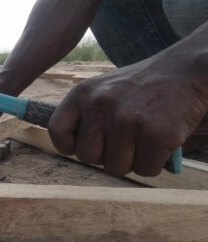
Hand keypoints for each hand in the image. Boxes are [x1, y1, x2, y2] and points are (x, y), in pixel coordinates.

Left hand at [48, 56, 207, 176]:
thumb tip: (70, 149)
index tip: (87, 145)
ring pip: (116, 168)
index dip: (70, 147)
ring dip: (131, 161)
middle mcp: (100, 106)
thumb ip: (84, 114)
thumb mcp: (102, 90)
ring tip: (142, 140)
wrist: (184, 71)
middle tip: (124, 141)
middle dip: (105, 156)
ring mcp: (127, 120)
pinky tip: (159, 143)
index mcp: (82, 94)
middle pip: (87, 157)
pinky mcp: (155, 134)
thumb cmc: (140, 87)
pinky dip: (154, 164)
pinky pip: (145, 170)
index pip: (57, 132)